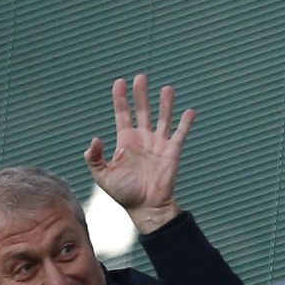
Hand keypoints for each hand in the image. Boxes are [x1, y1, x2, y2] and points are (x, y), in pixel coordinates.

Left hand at [84, 74, 195, 232]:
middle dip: (141, 94)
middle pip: (142, 110)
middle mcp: (143, 138)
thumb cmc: (124, 193)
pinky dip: (185, 122)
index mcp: (126, 141)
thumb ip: (95, 158)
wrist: (146, 208)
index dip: (120, 98)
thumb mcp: (102, 176)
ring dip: (165, 103)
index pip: (122, 114)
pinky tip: (189, 110)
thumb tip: (96, 138)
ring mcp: (158, 144)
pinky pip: (180, 134)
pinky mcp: (172, 152)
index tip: (120, 82)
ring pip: (163, 118)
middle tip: (141, 77)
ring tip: (167, 88)